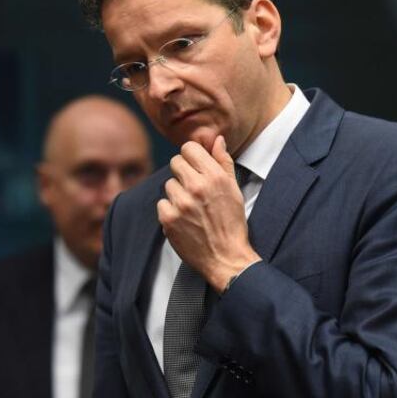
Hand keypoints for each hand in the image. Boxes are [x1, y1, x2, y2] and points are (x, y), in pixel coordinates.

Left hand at [158, 135, 260, 291]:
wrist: (226, 258)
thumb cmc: (232, 223)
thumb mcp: (234, 190)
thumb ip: (223, 162)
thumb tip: (217, 139)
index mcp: (214, 177)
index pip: (189, 148)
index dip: (191, 156)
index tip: (194, 166)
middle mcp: (196, 187)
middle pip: (175, 162)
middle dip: (183, 172)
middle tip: (193, 188)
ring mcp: (181, 203)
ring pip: (168, 184)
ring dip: (177, 193)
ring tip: (191, 207)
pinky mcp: (168, 219)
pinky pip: (162, 203)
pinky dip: (170, 210)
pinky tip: (183, 219)